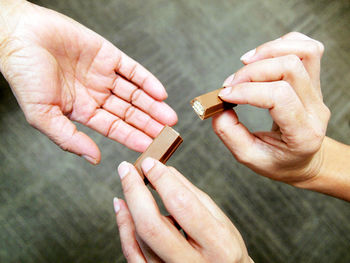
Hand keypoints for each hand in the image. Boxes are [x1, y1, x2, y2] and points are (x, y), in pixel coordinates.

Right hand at [0, 1, 176, 163]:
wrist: (18, 36)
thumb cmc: (24, 76)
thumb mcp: (43, 115)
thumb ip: (69, 139)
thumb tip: (94, 159)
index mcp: (82, 111)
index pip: (115, 128)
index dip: (133, 137)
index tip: (152, 146)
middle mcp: (96, 94)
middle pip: (129, 112)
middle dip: (149, 123)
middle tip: (168, 134)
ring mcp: (103, 74)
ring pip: (134, 93)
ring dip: (153, 105)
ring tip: (170, 117)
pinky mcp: (108, 54)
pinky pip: (132, 69)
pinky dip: (147, 81)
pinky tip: (160, 93)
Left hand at [113, 158, 252, 262]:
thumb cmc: (223, 249)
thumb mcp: (220, 220)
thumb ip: (193, 195)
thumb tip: (167, 171)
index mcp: (218, 244)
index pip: (183, 205)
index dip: (162, 181)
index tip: (150, 163)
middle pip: (152, 226)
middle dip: (135, 192)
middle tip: (126, 169)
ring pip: (140, 239)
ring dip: (129, 207)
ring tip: (127, 182)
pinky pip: (132, 254)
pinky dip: (124, 228)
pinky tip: (122, 207)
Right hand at [213, 32, 329, 184]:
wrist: (305, 159)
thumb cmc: (279, 160)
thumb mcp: (250, 157)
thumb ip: (230, 134)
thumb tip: (217, 107)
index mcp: (302, 133)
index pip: (279, 97)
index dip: (247, 90)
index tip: (223, 95)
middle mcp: (316, 109)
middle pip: (289, 68)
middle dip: (252, 71)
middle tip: (230, 83)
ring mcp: (318, 92)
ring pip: (303, 52)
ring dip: (269, 51)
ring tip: (246, 63)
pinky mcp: (314, 80)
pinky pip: (307, 48)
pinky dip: (282, 44)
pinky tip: (262, 57)